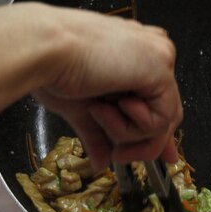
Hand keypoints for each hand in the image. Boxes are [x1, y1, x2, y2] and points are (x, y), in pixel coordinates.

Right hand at [32, 5, 181, 169]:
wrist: (44, 50)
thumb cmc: (53, 67)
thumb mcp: (80, 108)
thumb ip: (99, 134)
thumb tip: (101, 161)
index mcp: (135, 54)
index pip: (159, 99)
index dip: (156, 134)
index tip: (157, 158)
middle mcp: (152, 52)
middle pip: (166, 113)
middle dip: (145, 144)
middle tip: (119, 156)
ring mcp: (159, 58)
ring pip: (164, 121)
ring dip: (126, 132)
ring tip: (97, 113)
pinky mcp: (160, 70)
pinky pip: (160, 120)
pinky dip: (130, 127)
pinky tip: (105, 107)